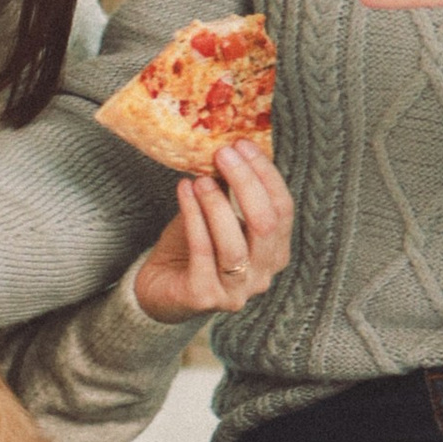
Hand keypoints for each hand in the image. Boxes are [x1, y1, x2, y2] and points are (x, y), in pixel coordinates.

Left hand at [132, 140, 294, 323]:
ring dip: (217, 205)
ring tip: (200, 178)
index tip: (243, 144)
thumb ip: (228, 190)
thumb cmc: (192, 248)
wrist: (160, 289)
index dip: (265, 174)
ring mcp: (235, 292)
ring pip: (235, 245)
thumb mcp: (216, 214)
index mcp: (275, 253)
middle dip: (245, 183)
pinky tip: (184, 191)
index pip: (282, 209)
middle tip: (223, 154)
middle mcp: (262, 276)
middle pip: (265, 225)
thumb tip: (229, 147)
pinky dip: (193, 217)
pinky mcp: (204, 297)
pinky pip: (202, 252)